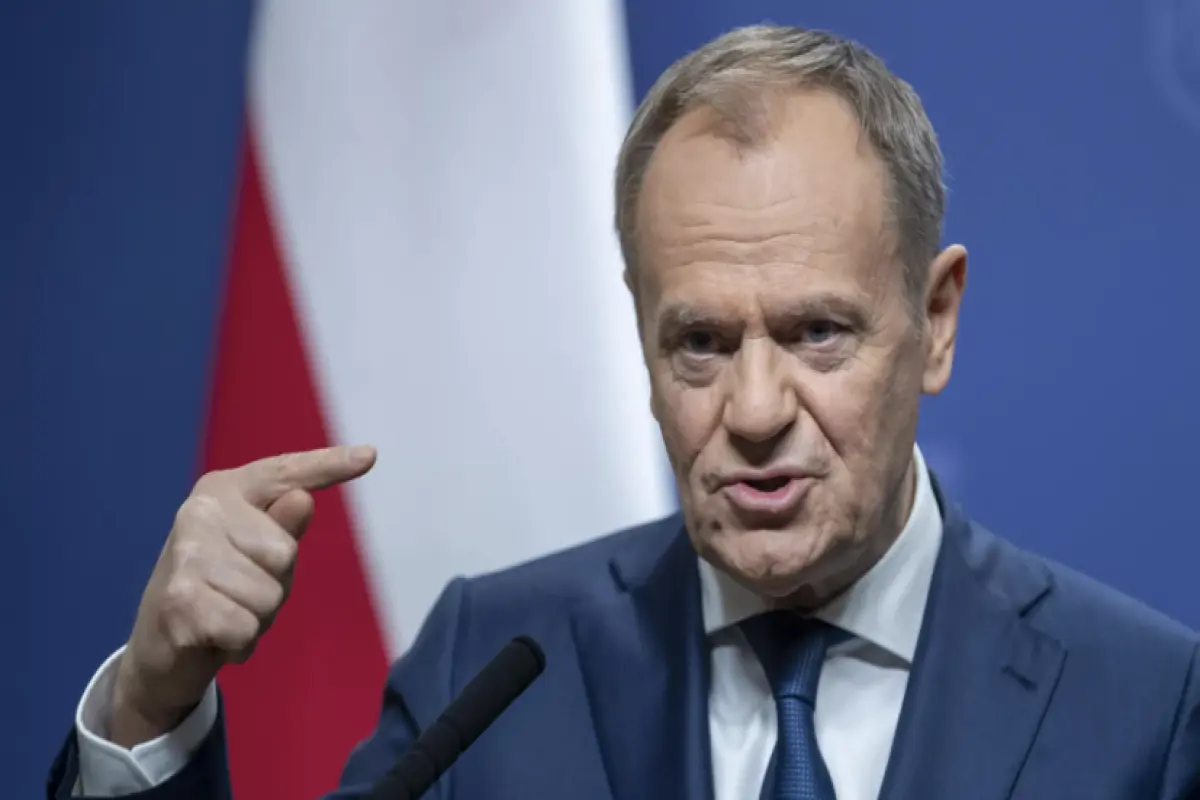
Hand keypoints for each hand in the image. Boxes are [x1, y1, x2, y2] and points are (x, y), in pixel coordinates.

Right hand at [108, 445, 376, 746]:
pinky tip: (213, 638)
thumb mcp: (257, 556)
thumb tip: (303, 498)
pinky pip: (247, 628)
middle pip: (286, 553)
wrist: (157, 648)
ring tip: (224, 614)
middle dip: (274, 587)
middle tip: (236, 595)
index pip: (285, 473)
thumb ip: (282, 527)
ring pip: (269, 596)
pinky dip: (239, 645)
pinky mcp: (180, 599)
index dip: (329, 464)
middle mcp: (201, 512)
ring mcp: (186, 554)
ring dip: (256, 620)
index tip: (371, 455)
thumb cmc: (220, 591)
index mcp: (224, 490)